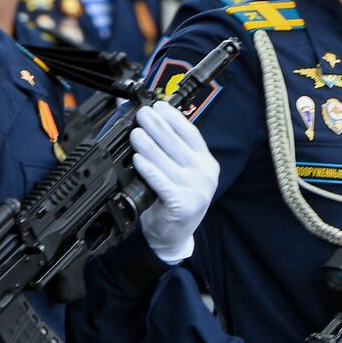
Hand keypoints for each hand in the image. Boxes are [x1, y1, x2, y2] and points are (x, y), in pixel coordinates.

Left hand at [131, 101, 219, 263]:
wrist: (172, 236)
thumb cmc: (171, 201)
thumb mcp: (175, 172)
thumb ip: (166, 149)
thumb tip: (146, 120)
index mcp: (206, 163)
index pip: (191, 134)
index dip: (174, 118)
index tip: (158, 106)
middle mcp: (205, 175)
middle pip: (178, 144)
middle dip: (157, 126)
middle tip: (141, 114)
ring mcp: (196, 190)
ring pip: (168, 161)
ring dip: (149, 145)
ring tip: (135, 133)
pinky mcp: (183, 204)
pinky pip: (162, 182)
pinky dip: (149, 170)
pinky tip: (138, 159)